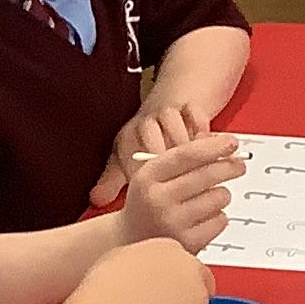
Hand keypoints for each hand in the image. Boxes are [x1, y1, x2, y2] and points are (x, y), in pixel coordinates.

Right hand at [75, 236, 213, 303]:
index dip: (175, 279)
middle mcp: (190, 268)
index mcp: (169, 248)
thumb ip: (141, 263)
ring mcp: (198, 296)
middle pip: (198, 284)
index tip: (165, 290)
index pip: (184, 262)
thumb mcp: (120, 258)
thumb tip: (141, 272)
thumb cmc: (107, 287)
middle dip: (185, 298)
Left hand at [91, 91, 226, 205]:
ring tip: (200, 167)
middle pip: (152, 141)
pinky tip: (208, 144)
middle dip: (167, 163)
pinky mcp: (187, 104)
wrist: (167, 107)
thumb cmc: (147, 141)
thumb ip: (113, 182)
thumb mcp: (125, 159)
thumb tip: (96, 199)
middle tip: (182, 185)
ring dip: (187, 146)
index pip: (131, 160)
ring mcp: (166, 112)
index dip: (145, 178)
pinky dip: (201, 127)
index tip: (158, 194)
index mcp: (127, 139)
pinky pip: (193, 112)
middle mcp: (144, 124)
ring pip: (172, 125)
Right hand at [115, 133, 242, 253]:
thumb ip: (183, 156)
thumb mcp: (154, 176)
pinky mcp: (189, 243)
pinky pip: (221, 220)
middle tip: (239, 165)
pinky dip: (218, 217)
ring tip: (208, 198)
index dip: (213, 147)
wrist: (131, 243)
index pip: (186, 155)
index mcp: (147, 177)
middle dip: (229, 167)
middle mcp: (158, 200)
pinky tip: (204, 218)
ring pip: (219, 197)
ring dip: (221, 194)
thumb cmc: (148, 204)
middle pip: (206, 175)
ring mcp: (173, 223)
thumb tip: (218, 142)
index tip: (231, 142)